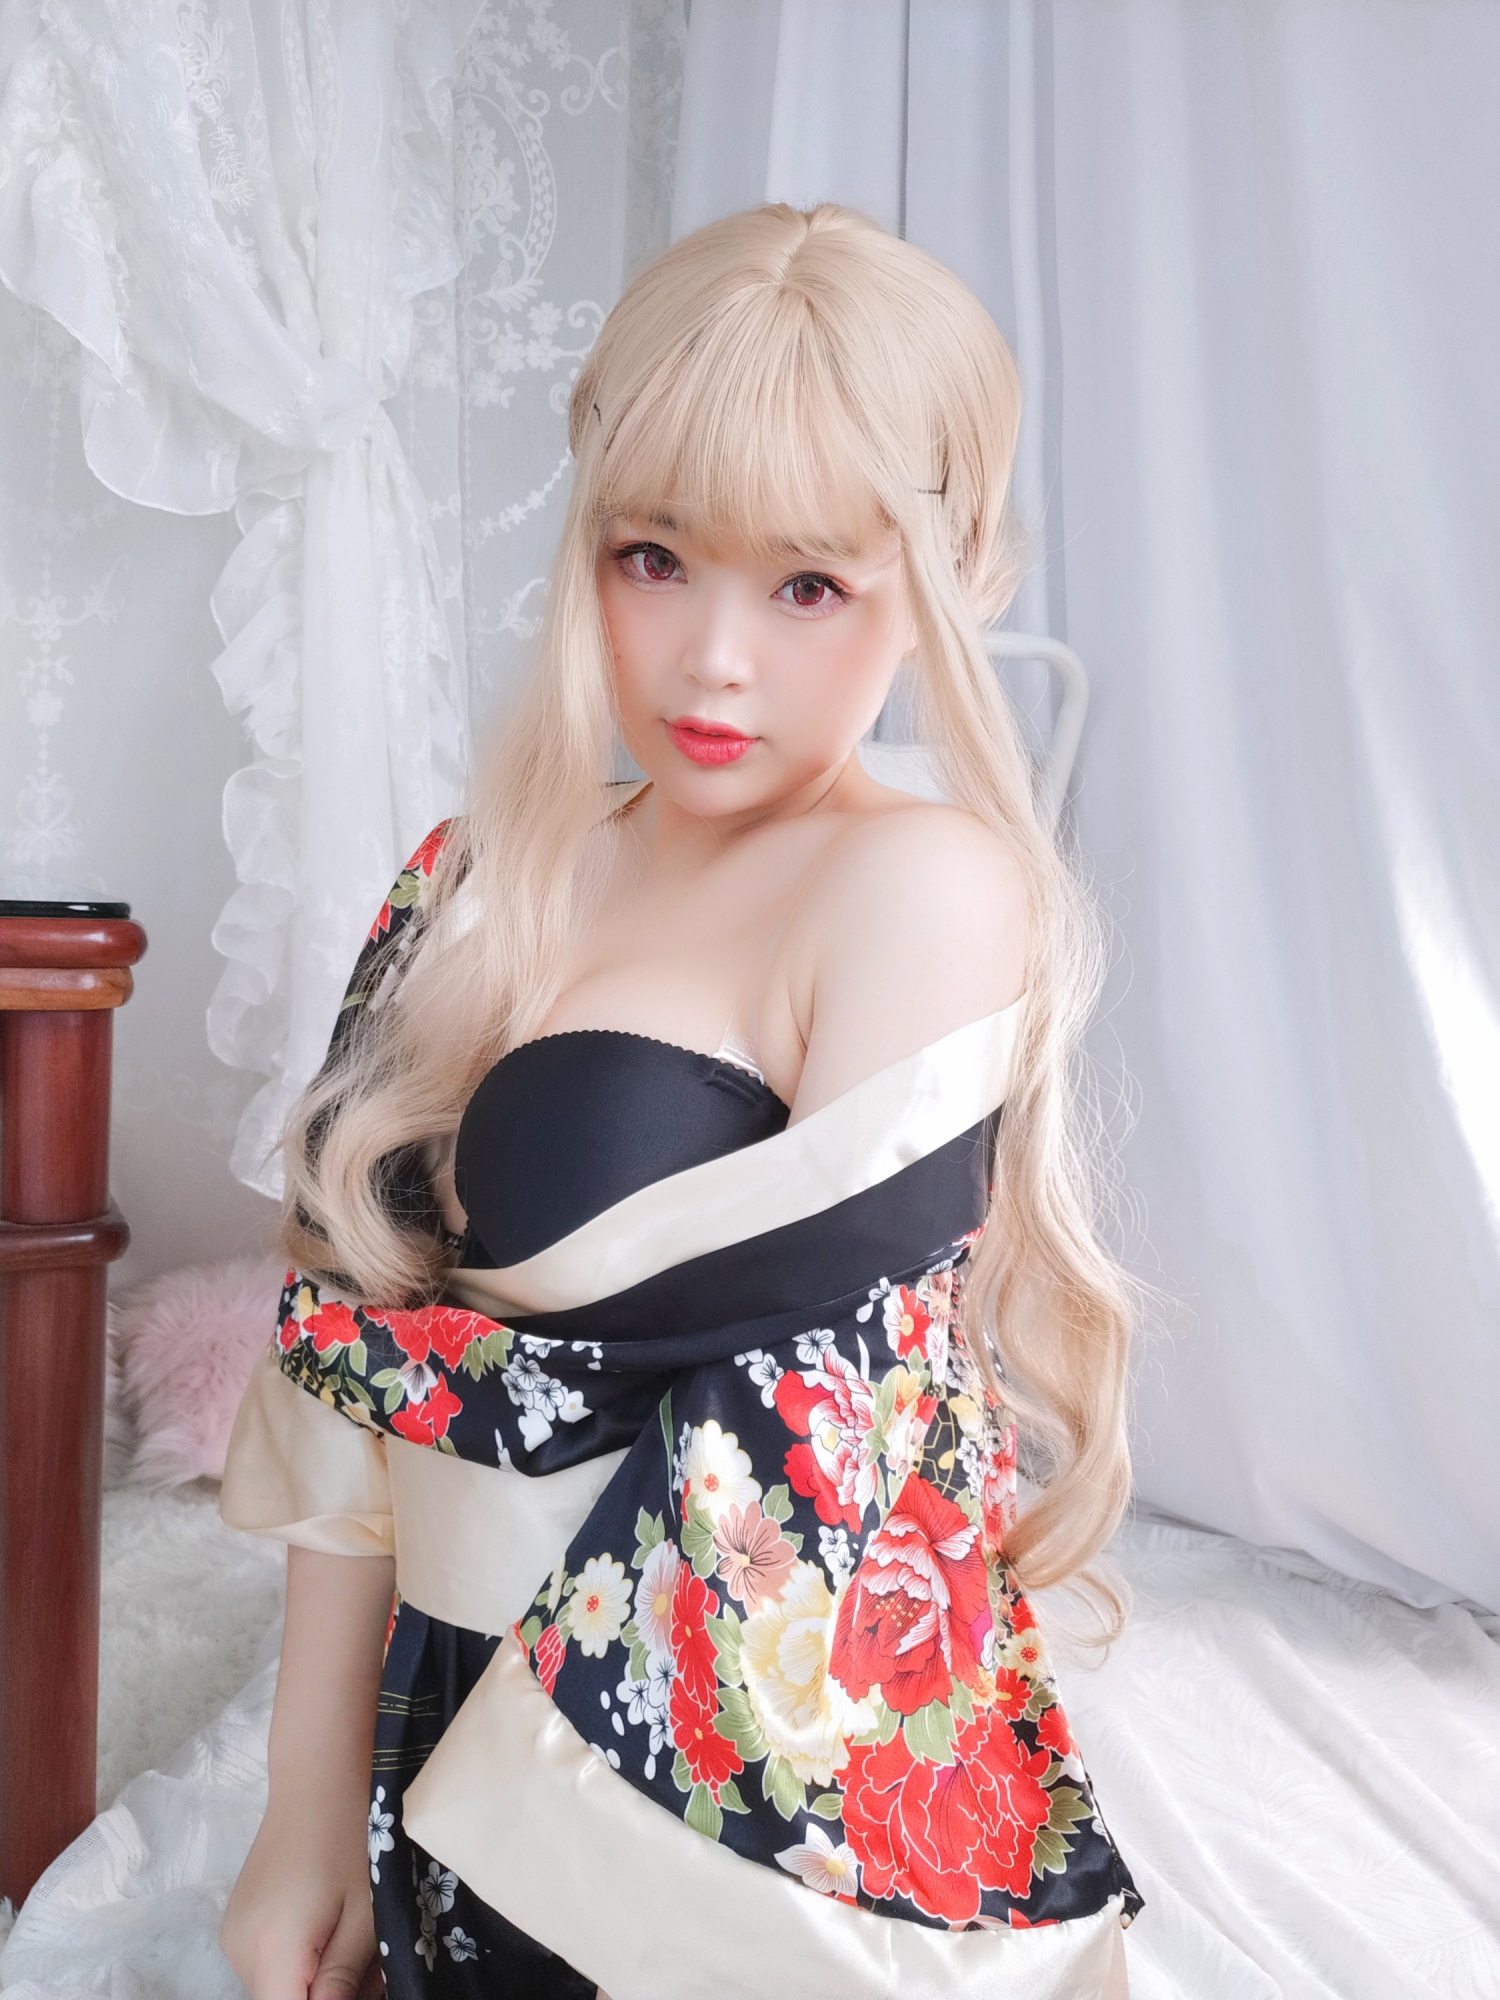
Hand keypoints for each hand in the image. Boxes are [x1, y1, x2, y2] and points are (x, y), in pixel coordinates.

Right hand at [220, 1798, 381, 1999]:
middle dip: (331, 1997)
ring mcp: (233, 1936)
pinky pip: (270, 1964)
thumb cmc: (351, 1838)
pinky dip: (302, 1963)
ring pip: (278, 1987)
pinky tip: (335, 1931)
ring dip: (318, 1982)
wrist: (318, 1777)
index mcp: (270, 1951)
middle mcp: (239, 1951)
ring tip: (361, 1945)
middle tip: (375, 1968)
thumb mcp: (364, 1915)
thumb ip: (342, 1979)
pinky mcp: (237, 1922)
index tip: (360, 1990)